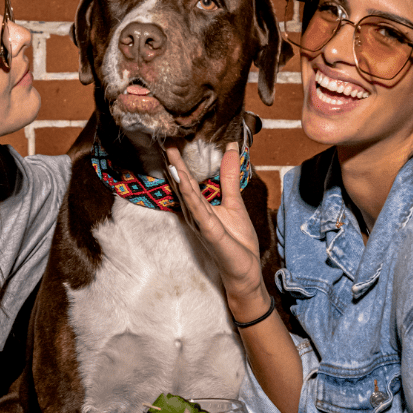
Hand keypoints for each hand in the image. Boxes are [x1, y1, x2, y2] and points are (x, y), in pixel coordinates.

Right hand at [165, 142, 269, 318]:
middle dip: (175, 165)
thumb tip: (232, 149)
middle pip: (183, 186)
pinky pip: (200, 213)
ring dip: (180, 179)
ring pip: (189, 197)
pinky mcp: (211, 233)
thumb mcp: (234, 202)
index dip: (180, 162)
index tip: (174, 141)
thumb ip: (229, 177)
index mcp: (200, 207)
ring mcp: (202, 224)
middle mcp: (196, 214)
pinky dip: (192, 199)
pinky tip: (186, 186)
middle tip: (167, 143)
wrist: (245, 270)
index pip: (188, 181)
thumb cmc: (237, 241)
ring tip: (172, 159)